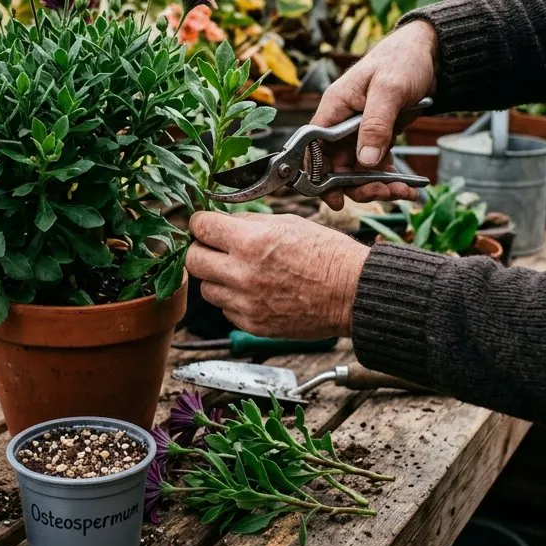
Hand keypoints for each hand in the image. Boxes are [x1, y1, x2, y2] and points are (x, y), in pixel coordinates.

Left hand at [186, 212, 369, 339]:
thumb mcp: (288, 223)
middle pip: (193, 260)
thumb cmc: (326, 255)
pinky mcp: (252, 324)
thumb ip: (249, 223)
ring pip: (207, 289)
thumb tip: (223, 222)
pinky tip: (255, 291)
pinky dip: (234, 300)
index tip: (205, 225)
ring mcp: (246, 302)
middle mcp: (242, 273)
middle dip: (202, 250)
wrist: (351, 292)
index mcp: (250, 241)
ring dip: (217, 278)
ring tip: (241, 272)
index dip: (201, 223)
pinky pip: (226, 309)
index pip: (201, 227)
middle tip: (216, 248)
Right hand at [311, 20, 437, 209]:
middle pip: (337, 165)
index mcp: (334, 107)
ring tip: (400, 191)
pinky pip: (376, 163)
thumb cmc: (403, 60)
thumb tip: (365, 160)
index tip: (335, 197)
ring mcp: (359, 130)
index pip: (314, 147)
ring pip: (357, 169)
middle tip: (382, 193)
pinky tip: (406, 185)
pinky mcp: (377, 135)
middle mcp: (341, 122)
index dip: (318, 176)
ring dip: (376, 185)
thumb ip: (375, 125)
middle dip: (357, 185)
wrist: (429, 53)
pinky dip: (388, 177)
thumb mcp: (389, 90)